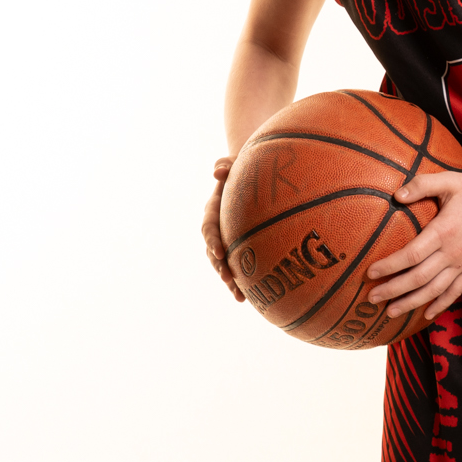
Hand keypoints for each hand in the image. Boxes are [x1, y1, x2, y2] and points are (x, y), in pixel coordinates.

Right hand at [202, 157, 244, 300]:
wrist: (252, 179)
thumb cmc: (243, 169)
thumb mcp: (235, 162)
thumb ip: (226, 164)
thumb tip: (217, 171)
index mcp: (214, 210)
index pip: (209, 226)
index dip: (211, 239)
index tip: (219, 250)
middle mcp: (218, 228)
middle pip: (214, 251)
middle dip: (219, 266)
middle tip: (228, 278)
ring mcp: (228, 240)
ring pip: (224, 264)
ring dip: (230, 281)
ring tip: (239, 297)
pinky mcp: (240, 249)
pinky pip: (238, 267)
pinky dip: (242, 283)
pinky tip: (250, 299)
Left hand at [364, 169, 461, 324]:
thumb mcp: (449, 180)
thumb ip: (421, 185)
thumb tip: (396, 195)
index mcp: (443, 231)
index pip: (411, 255)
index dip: (389, 266)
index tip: (370, 272)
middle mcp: (453, 253)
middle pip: (418, 278)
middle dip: (393, 290)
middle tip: (371, 297)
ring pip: (434, 291)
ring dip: (411, 303)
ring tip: (391, 312)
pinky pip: (455, 292)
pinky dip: (440, 305)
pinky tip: (426, 315)